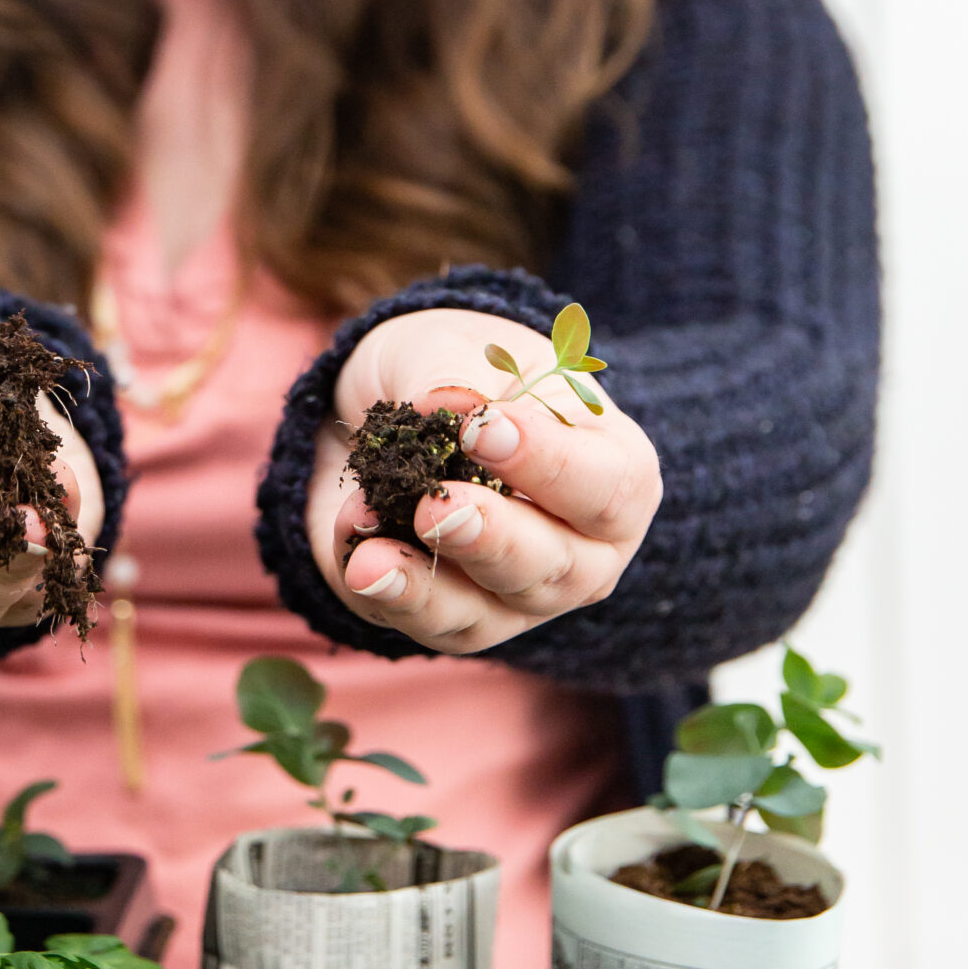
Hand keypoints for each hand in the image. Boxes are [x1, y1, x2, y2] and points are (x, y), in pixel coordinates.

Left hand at [306, 306, 659, 653]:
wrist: (389, 404)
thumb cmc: (457, 369)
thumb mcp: (457, 345)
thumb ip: (455, 377)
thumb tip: (435, 407)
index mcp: (613, 471)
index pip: (608, 487)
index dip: (549, 465)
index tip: (480, 430)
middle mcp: (580, 549)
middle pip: (555, 568)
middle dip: (491, 539)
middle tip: (434, 506)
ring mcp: (518, 596)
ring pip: (487, 613)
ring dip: (425, 584)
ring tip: (371, 557)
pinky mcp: (451, 619)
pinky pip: (422, 623)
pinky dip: (384, 590)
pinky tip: (354, 551)